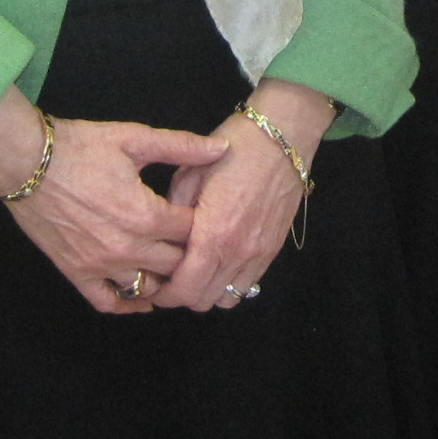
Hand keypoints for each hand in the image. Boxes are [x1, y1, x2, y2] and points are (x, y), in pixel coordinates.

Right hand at [0, 89, 224, 313]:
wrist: (27, 161)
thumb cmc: (82, 147)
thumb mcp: (134, 138)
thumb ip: (181, 147)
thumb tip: (222, 149)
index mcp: (146, 215)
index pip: (193, 232)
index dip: (206, 224)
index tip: (212, 215)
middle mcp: (128, 248)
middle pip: (176, 265)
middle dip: (191, 254)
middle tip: (199, 242)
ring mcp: (101, 266)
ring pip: (147, 288)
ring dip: (164, 280)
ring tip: (175, 267)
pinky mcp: (77, 273)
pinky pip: (108, 302)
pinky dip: (129, 305)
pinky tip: (143, 300)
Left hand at [157, 79, 334, 311]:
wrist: (282, 138)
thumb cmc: (231, 151)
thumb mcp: (189, 175)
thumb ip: (173, 215)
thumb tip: (162, 241)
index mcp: (213, 236)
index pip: (184, 289)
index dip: (164, 294)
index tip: (154, 282)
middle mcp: (237, 253)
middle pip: (203, 300)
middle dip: (182, 294)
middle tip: (170, 276)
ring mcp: (259, 254)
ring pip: (227, 298)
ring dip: (208, 291)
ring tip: (196, 271)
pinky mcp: (273, 250)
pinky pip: (248, 285)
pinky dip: (230, 282)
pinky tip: (220, 262)